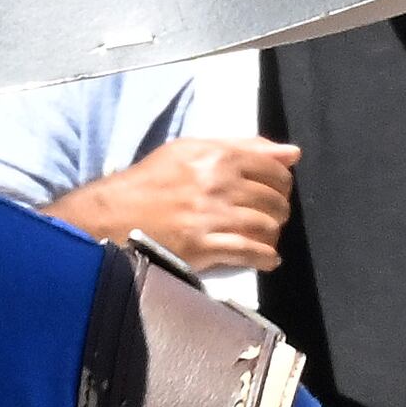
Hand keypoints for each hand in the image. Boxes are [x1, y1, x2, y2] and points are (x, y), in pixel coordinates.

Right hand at [47, 136, 298, 271]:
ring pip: (267, 227)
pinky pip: (250, 253)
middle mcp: (218, 184)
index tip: (274, 192)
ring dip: (271, 235)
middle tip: (267, 217)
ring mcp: (212, 216)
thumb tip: (292, 153)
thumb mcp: (190, 151)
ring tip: (262, 238)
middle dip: (277, 211)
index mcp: (217, 156)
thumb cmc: (151, 181)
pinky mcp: (204, 246)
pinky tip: (265, 259)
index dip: (281, 183)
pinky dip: (265, 258)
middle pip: (274, 200)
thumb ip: (242, 147)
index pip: (273, 168)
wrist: (113, 215)